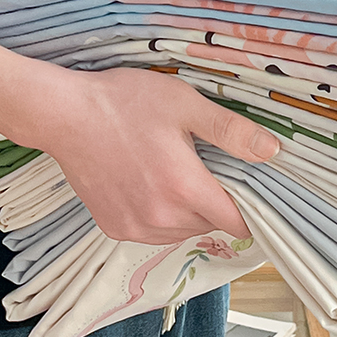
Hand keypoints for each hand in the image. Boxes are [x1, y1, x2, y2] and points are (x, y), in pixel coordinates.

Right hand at [0, 36, 278, 243]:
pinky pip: (153, 233)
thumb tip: (273, 151)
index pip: (237, 222)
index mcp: (185, 189)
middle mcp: (162, 218)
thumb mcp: (186, 106)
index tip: (250, 194)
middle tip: (203, 168)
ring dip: (188, 213)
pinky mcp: (113, 228)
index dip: (250, 211)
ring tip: (173, 175)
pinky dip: (160, 217)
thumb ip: (231, 132)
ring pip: (182, 232)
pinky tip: (149, 186)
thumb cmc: (125, 103)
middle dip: (215, 204)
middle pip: (209, 225)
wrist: (63, 115)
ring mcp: (135, 227)